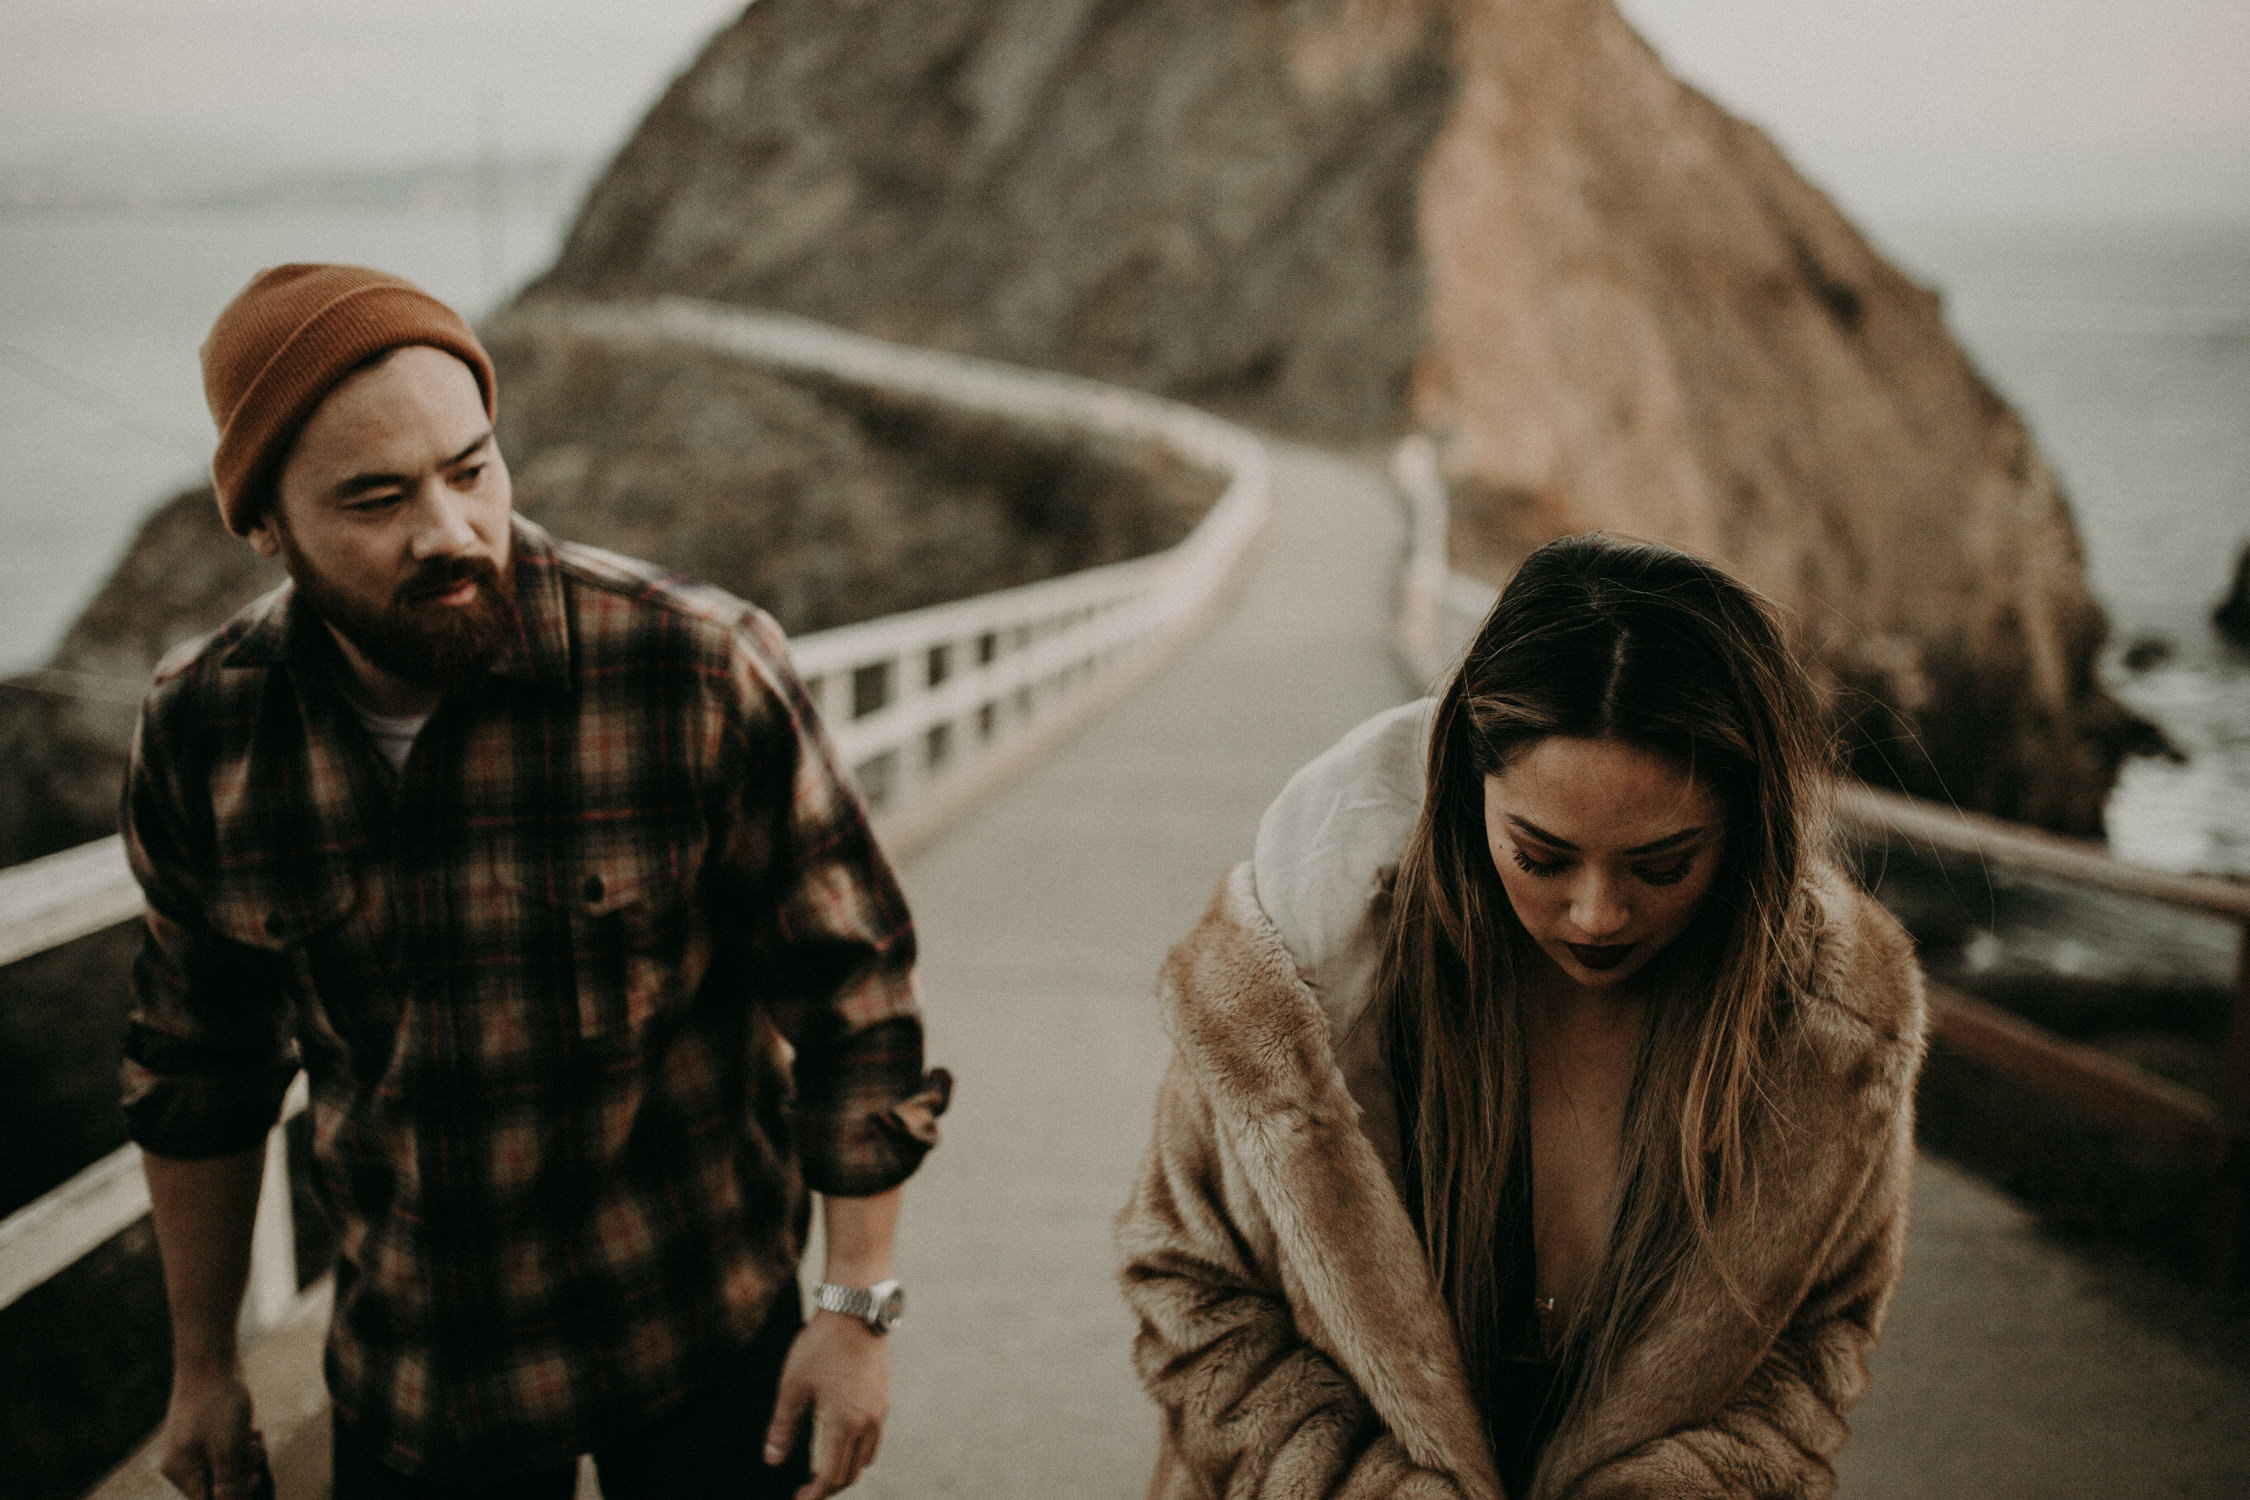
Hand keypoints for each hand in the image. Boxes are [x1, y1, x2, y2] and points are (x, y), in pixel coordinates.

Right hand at [158, 1362, 265, 1499]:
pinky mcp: (206, 1434)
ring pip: (228, 1468)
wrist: (211, 1360)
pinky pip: (228, 1452)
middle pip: (220, 1487)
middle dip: (243, 1473)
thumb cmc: (217, 1404)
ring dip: (246, 1457)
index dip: (234, 1497)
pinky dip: (242, 1445)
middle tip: (253, 1450)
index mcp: (182, 1473)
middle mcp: (183, 1464)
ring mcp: (193, 1449)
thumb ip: (229, 1485)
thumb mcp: (228, 1448)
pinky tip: (252, 1431)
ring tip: (253, 1436)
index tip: (254, 1479)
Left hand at [763, 1311, 890, 1499]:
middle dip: (829, 1486)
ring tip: (823, 1466)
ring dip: (846, 1468)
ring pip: (867, 1456)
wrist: (857, 1309)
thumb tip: (773, 1460)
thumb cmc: (822, 1346)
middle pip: (852, 1472)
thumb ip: (782, 1428)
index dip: (814, 1494)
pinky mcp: (884, 1396)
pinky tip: (839, 1437)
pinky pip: (874, 1436)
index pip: (831, 1476)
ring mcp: (880, 1410)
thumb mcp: (793, 1386)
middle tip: (807, 1488)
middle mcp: (869, 1423)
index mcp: (845, 1425)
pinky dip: (857, 1448)